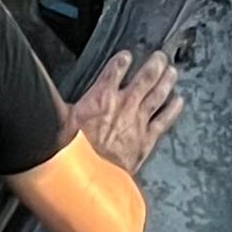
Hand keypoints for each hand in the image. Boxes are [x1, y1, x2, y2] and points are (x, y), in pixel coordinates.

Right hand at [69, 49, 183, 173]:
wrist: (88, 175)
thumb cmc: (72, 150)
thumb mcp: (63, 120)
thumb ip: (65, 105)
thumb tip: (51, 96)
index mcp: (101, 96)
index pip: (115, 69)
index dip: (122, 60)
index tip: (126, 55)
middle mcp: (124, 104)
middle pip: (145, 78)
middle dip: (155, 65)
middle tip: (161, 57)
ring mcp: (138, 121)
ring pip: (158, 95)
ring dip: (166, 81)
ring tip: (172, 72)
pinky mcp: (147, 139)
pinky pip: (164, 120)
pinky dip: (173, 109)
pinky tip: (179, 101)